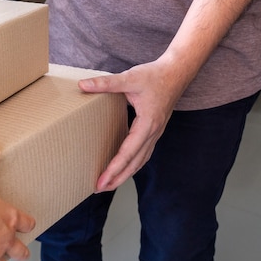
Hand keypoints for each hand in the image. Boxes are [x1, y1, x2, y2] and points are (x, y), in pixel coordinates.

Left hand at [78, 59, 187, 191]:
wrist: (177, 72)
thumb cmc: (155, 75)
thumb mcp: (129, 77)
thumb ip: (106, 83)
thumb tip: (83, 85)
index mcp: (147, 124)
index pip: (128, 153)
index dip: (113, 168)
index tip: (101, 180)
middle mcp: (153, 133)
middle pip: (135, 163)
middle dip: (117, 178)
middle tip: (99, 188)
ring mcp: (156, 133)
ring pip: (140, 161)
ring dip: (125, 174)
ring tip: (109, 184)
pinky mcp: (154, 131)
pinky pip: (143, 153)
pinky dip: (132, 164)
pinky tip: (123, 167)